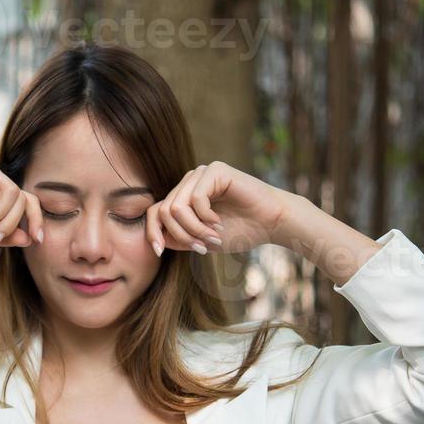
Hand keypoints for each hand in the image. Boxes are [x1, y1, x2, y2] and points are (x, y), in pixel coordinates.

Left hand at [145, 161, 292, 255]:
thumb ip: (179, 238)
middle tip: (202, 248)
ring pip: (176, 207)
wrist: (271, 224)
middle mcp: (189, 181)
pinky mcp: (215, 170)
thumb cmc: (240, 231)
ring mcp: (201, 174)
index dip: (152, 232)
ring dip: (194, 229)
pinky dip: (205, 217)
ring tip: (213, 237)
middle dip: (182, 235)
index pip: (155, 211)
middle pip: (164, 212)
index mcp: (184, 196)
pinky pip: (196, 198)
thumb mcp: (201, 239)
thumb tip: (156, 239)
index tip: (159, 252)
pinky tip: (220, 223)